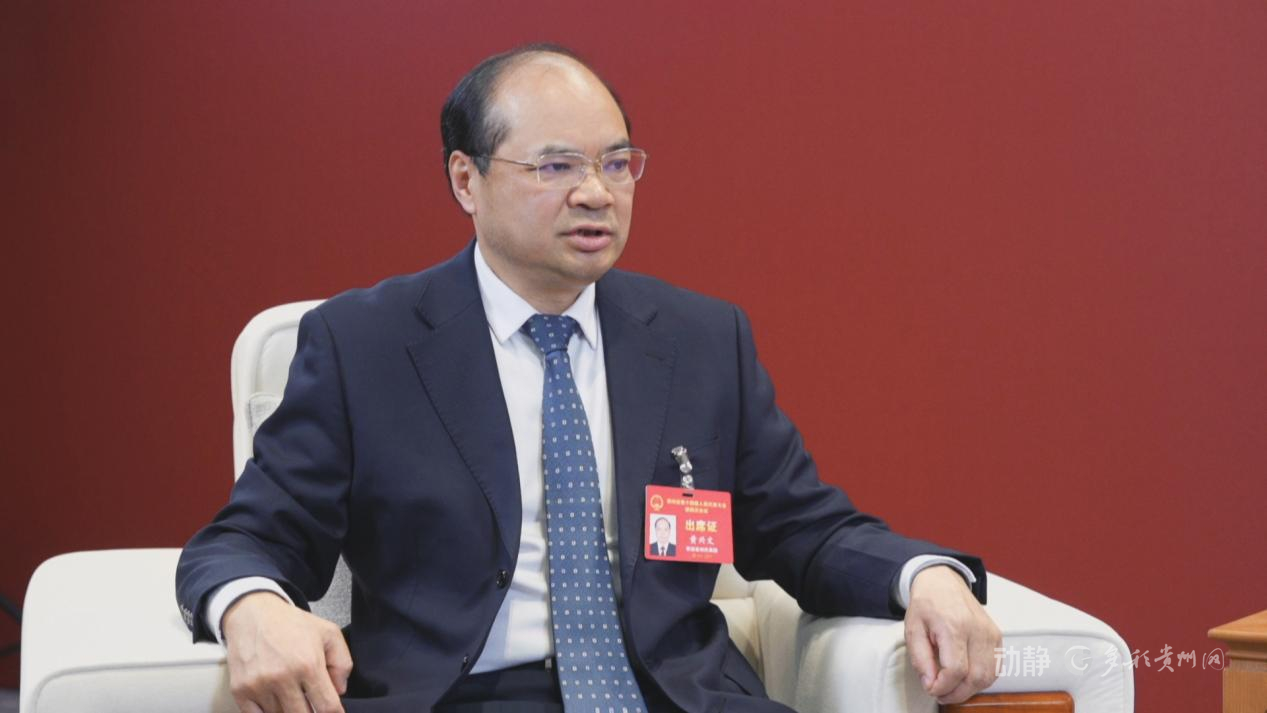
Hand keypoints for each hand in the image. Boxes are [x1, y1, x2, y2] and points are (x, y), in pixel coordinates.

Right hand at [221, 591, 352, 712]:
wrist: (252, 613)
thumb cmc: (292, 624)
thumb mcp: (328, 633)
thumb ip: (342, 663)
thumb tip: (339, 691)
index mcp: (308, 664)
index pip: (327, 706)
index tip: (333, 712)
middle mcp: (283, 677)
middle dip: (311, 712)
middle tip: (311, 702)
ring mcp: (259, 686)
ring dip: (288, 710)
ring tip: (292, 694)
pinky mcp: (240, 690)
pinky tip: (274, 702)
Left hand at [903, 565, 1001, 704]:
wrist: (943, 582)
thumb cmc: (927, 604)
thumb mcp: (912, 629)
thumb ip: (920, 659)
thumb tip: (930, 684)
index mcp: (953, 626)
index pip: (956, 669)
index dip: (943, 686)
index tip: (931, 689)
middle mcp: (977, 630)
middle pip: (976, 677)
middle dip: (957, 693)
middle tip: (941, 693)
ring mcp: (990, 633)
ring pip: (988, 677)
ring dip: (970, 689)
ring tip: (952, 687)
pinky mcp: (996, 636)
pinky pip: (995, 668)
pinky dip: (982, 679)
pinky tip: (965, 677)